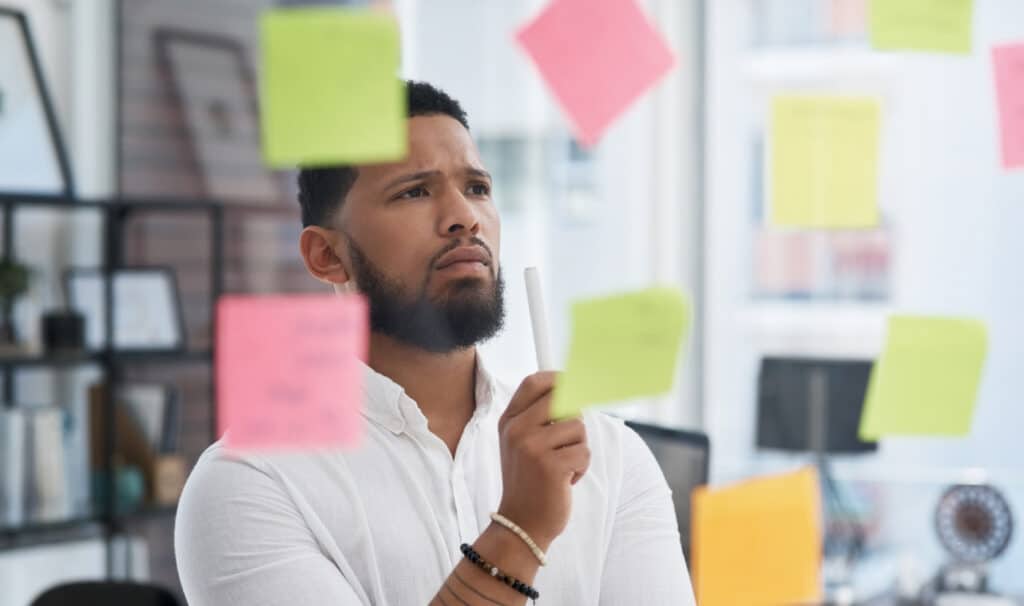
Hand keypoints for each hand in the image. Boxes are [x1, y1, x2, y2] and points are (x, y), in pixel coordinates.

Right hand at [495, 372, 589, 549]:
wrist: (521, 524)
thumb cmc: (530, 481)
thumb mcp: (524, 443)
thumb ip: (541, 416)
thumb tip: (576, 387)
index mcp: (508, 421)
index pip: (534, 382)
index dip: (558, 378)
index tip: (574, 384)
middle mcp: (516, 429)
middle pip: (562, 399)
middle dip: (575, 419)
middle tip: (570, 441)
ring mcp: (532, 447)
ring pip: (578, 427)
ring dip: (579, 449)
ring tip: (563, 467)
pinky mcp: (550, 466)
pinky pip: (584, 452)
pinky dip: (581, 468)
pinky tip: (565, 481)